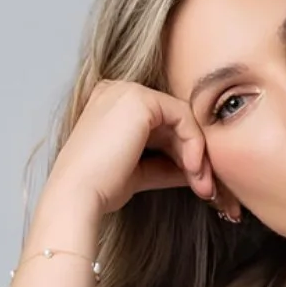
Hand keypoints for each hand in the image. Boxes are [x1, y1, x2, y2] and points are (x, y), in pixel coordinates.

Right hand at [40, 77, 223, 225]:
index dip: (182, 153)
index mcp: (111, 106)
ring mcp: (127, 91)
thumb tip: (197, 170)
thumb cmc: (99, 188)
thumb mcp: (140, 172)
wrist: (78, 195)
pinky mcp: (139, 98)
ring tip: (202, 185)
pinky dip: (193, 144)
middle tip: (206, 188)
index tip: (197, 184)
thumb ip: (167, 165)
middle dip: (194, 155)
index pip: (160, 125)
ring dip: (197, 154)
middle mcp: (117, 91)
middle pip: (173, 120)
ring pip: (182, 117)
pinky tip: (193, 169)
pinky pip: (183, 116)